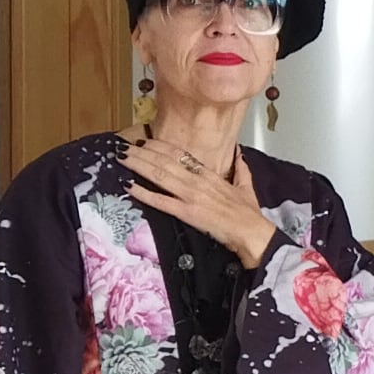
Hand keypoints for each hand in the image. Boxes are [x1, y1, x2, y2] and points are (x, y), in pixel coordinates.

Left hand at [120, 135, 278, 267]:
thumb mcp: (247, 186)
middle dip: (141, 152)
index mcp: (209, 174)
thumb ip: (241, 168)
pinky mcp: (186, 213)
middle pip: (164, 161)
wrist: (251, 232)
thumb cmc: (249, 213)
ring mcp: (190, 196)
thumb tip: (240, 154)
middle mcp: (197, 181)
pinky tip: (128, 186)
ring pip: (159, 175)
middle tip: (123, 145)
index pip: (179, 153)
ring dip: (138, 165)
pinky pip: (160, 201)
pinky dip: (143, 193)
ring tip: (121, 157)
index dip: (159, 145)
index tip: (144, 140)